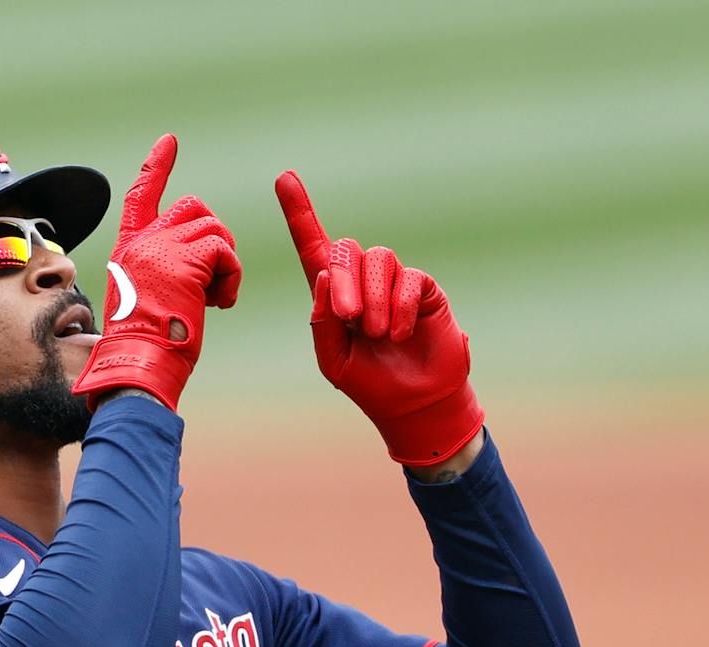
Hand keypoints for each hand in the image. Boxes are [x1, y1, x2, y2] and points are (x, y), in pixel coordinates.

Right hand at [72, 134, 241, 411]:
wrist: (137, 365)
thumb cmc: (143, 349)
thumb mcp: (145, 300)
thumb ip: (163, 272)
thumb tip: (198, 265)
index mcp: (128, 251)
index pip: (141, 196)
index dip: (157, 168)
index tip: (169, 142)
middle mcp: (142, 242)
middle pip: (195, 209)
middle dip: (215, 239)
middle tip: (214, 282)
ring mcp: (161, 248)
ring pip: (215, 230)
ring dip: (226, 264)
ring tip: (215, 299)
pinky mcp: (185, 261)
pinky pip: (225, 251)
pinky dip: (232, 276)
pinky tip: (220, 303)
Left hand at [274, 170, 484, 466]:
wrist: (414, 405)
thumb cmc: (370, 384)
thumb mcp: (332, 360)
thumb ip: (320, 321)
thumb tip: (322, 277)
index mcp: (334, 297)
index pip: (313, 247)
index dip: (299, 212)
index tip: (284, 178)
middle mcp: (363, 282)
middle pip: (345, 250)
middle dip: (343, 281)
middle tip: (350, 318)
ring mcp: (394, 282)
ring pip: (378, 258)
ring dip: (374, 298)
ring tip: (378, 334)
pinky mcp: (423, 289)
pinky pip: (409, 278)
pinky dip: (400, 306)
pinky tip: (400, 333)